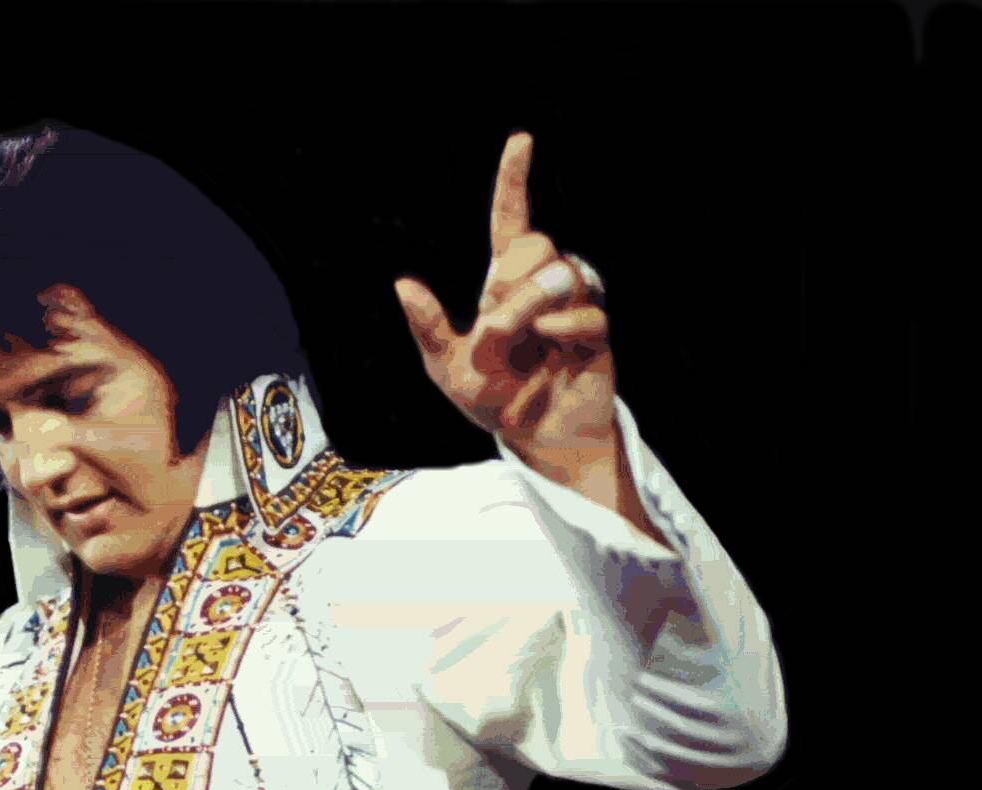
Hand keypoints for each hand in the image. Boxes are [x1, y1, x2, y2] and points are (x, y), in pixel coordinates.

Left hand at [393, 132, 618, 471]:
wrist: (533, 439)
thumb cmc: (492, 399)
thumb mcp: (446, 367)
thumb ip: (428, 326)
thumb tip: (402, 283)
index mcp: (504, 286)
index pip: (511, 221)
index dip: (514, 181)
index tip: (520, 142)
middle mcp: (541, 287)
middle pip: (536, 246)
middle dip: (509, 285)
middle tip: (493, 332)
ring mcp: (572, 307)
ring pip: (561, 274)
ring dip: (528, 306)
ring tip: (513, 342)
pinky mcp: (596, 334)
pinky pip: (587, 311)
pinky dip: (563, 324)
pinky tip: (549, 341)